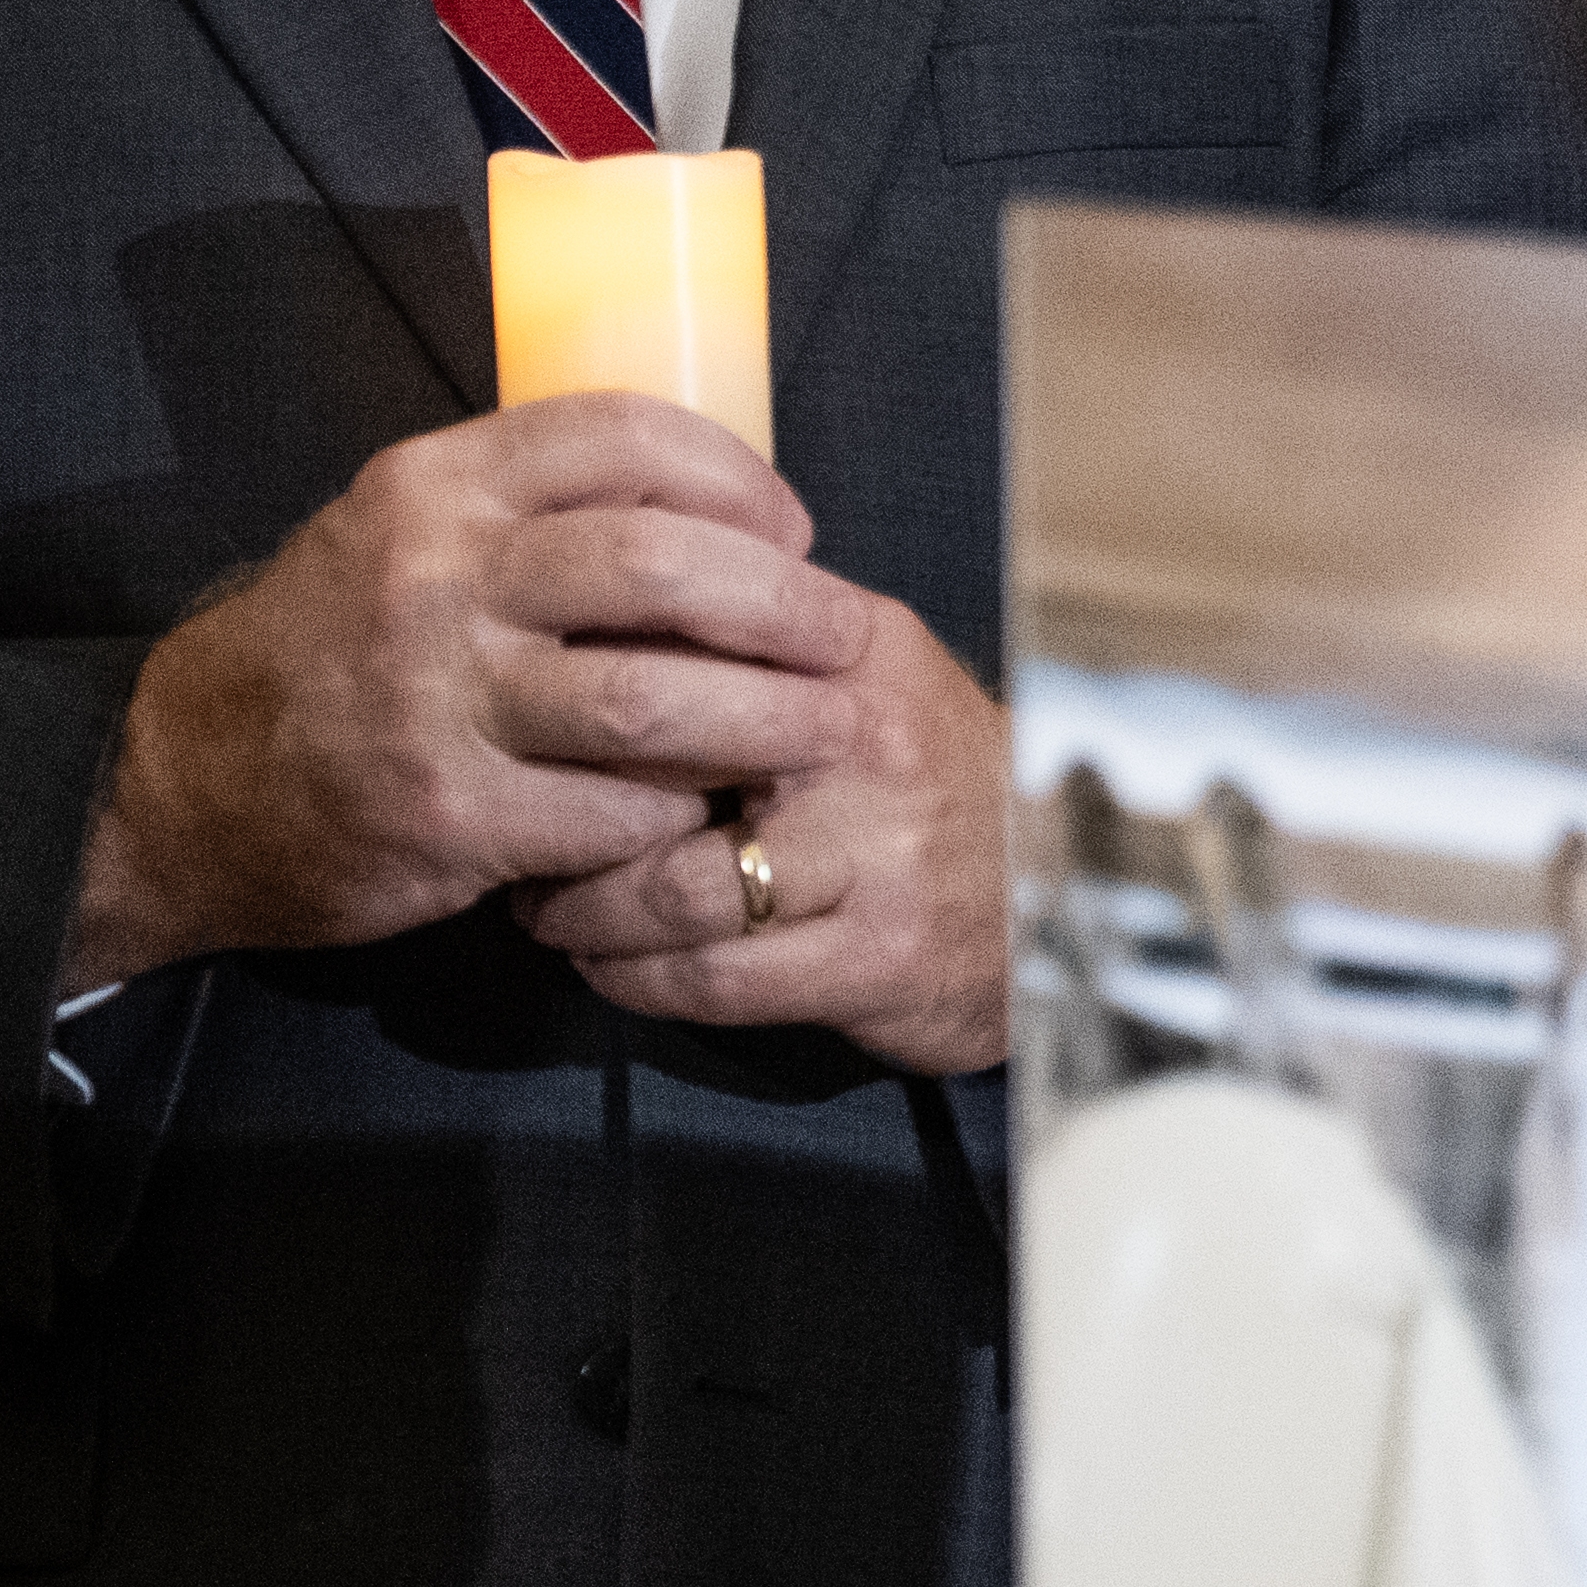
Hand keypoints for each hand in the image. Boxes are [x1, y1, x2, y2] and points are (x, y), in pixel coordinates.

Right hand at [70, 398, 910, 994]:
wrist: (184, 781)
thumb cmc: (337, 646)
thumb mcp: (407, 533)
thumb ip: (534, 508)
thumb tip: (719, 506)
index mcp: (437, 486)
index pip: (620, 437)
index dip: (736, 476)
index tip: (791, 527)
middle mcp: (433, 577)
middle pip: (661, 567)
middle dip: (783, 604)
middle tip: (844, 635)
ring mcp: (436, 702)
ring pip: (653, 702)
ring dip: (764, 720)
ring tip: (822, 728)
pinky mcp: (447, 816)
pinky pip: (614, 815)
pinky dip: (677, 815)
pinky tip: (703, 813)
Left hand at [525, 580, 1015, 1076]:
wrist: (1067, 886)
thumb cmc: (932, 777)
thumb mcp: (867, 672)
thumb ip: (755, 636)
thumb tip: (596, 606)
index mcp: (852, 653)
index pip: (683, 640)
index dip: (580, 682)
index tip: (524, 716)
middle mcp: (868, 745)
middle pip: (657, 768)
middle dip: (559, 811)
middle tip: (519, 832)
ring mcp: (880, 859)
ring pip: (671, 892)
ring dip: (584, 915)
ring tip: (552, 913)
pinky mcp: (879, 958)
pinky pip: (713, 979)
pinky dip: (637, 980)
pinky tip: (614, 969)